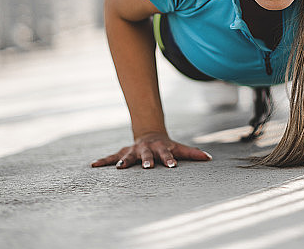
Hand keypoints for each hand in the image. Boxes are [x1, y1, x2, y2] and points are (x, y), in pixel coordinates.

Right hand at [91, 132, 212, 168]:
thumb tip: (210, 158)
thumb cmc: (166, 146)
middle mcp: (146, 149)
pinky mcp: (123, 153)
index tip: (173, 166)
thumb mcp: (179, 147)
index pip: (167, 155)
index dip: (170, 160)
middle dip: (147, 161)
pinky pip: (111, 157)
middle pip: (147, 155)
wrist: (149, 134)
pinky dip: (103, 161)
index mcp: (160, 148)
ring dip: (124, 162)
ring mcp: (133, 151)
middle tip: (148, 168)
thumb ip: (193, 153)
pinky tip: (93, 165)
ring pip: (128, 156)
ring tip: (120, 168)